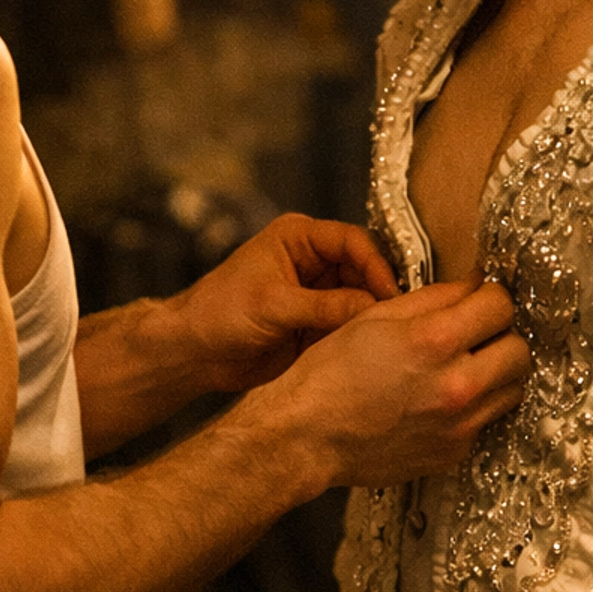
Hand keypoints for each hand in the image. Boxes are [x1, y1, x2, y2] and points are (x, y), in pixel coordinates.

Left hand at [177, 214, 397, 391]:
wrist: (195, 353)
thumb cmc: (219, 313)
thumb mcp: (273, 304)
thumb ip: (325, 306)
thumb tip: (373, 306)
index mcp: (299, 238)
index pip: (352, 240)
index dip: (376, 264)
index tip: (390, 292)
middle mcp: (312, 261)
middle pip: (364, 269)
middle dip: (379, 291)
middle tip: (397, 317)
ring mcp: (317, 294)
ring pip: (360, 299)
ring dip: (371, 315)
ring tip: (387, 335)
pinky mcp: (317, 324)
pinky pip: (349, 325)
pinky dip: (360, 335)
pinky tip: (372, 348)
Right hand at [275, 278, 529, 486]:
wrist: (308, 437)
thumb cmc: (331, 373)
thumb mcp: (376, 317)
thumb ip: (433, 299)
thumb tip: (473, 286)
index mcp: (435, 341)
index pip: (501, 306)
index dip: (491, 296)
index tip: (480, 299)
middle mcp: (457, 385)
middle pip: (520, 350)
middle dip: (502, 335)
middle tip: (477, 334)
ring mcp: (460, 425)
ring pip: (513, 389)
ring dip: (496, 373)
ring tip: (465, 367)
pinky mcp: (455, 453)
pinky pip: (486, 420)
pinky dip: (475, 406)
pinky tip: (443, 400)